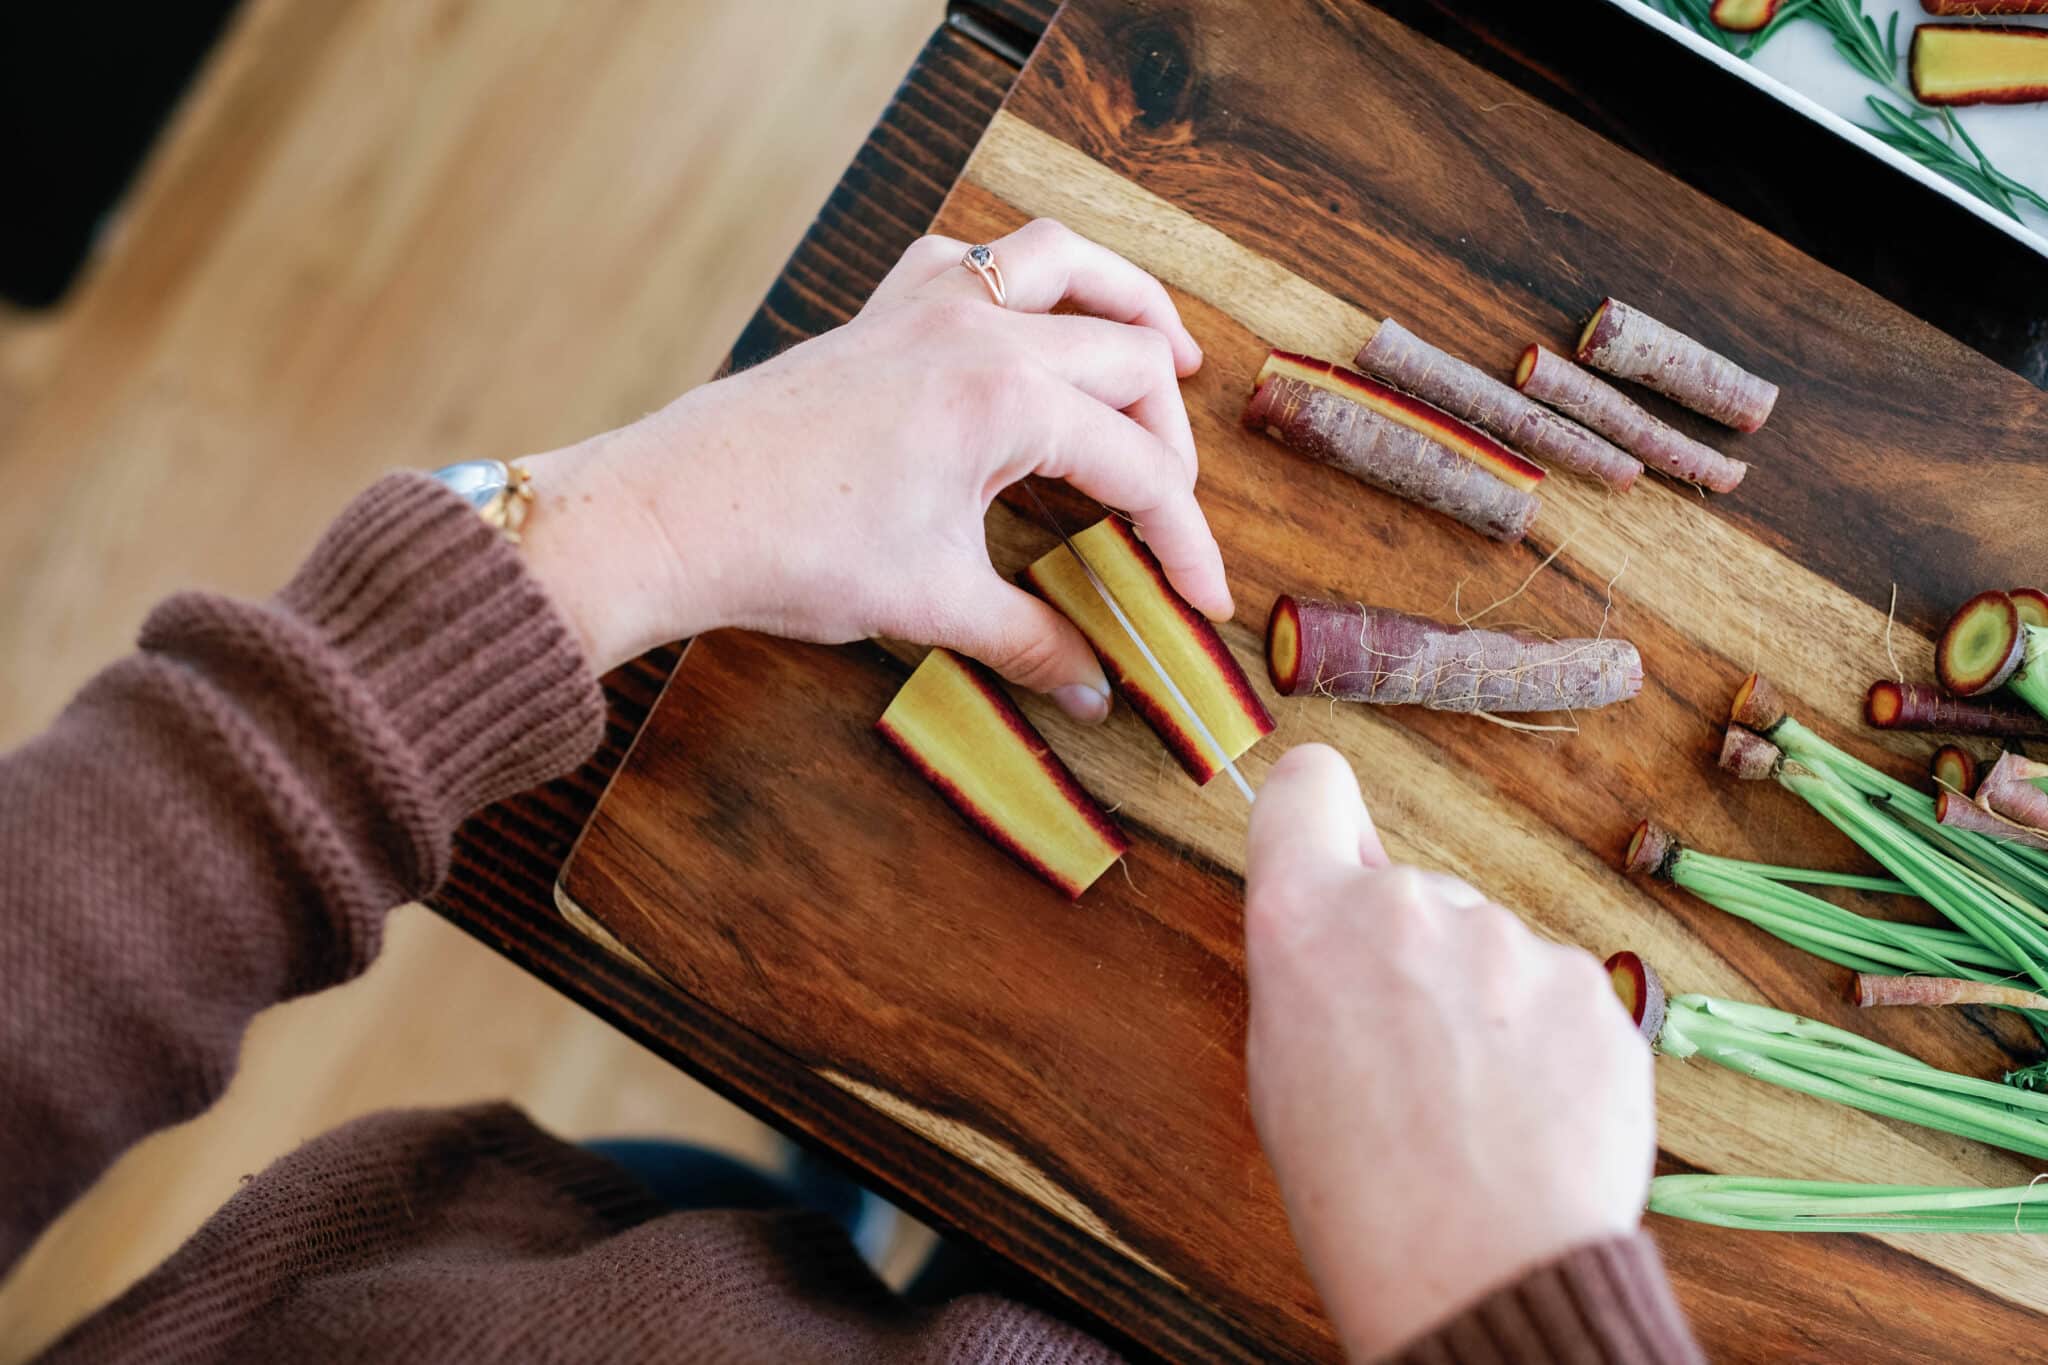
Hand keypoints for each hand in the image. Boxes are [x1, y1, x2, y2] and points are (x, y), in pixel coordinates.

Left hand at [516, 218, 1226, 719]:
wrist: (674, 514)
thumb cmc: (795, 551)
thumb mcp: (933, 604)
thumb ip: (1030, 640)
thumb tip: (1091, 688)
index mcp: (1007, 399)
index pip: (1138, 469)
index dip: (1185, 541)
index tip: (1204, 598)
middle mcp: (980, 330)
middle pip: (1128, 356)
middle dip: (1170, 436)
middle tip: (1172, 511)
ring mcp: (927, 305)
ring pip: (1063, 263)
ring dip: (1126, 301)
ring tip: (1170, 351)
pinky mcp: (881, 310)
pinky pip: (974, 258)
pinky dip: (1021, 277)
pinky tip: (1030, 320)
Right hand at [1243, 745, 1654, 1360]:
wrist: (1484, 1279)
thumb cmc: (1362, 1195)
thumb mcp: (1283, 1069)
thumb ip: (1313, 964)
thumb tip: (1348, 912)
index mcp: (1305, 921)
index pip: (1307, 786)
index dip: (1317, 811)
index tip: (1330, 835)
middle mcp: (1407, 907)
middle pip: (1408, 894)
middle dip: (1409, 954)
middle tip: (1406, 1061)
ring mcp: (1510, 941)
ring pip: (1490, 949)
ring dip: (1484, 1004)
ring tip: (1474, 1110)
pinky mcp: (1591, 987)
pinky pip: (1557, 995)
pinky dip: (1547, 1044)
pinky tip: (1529, 1118)